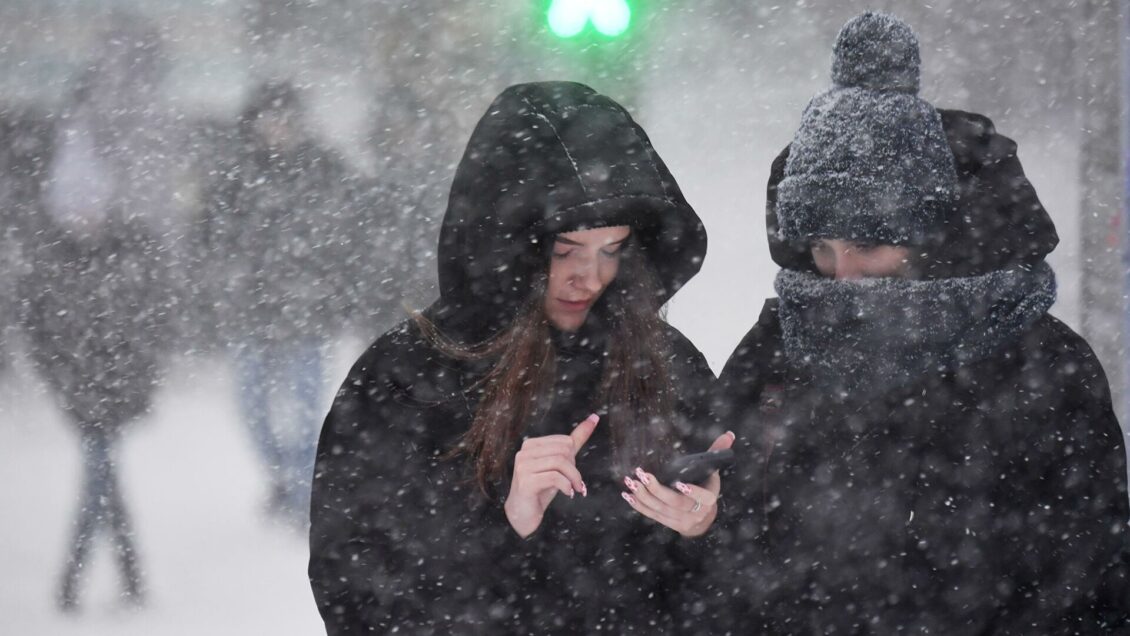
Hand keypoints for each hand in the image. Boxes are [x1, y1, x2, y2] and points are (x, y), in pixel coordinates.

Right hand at [504, 413, 598, 537]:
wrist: (523, 514)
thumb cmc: (541, 487)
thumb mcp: (559, 463)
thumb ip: (575, 441)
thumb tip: (594, 417)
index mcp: (531, 444)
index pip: (564, 442)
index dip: (573, 458)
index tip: (571, 473)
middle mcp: (524, 452)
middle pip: (563, 451)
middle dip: (574, 468)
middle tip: (575, 482)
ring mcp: (522, 467)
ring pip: (560, 463)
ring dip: (574, 478)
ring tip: (575, 488)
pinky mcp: (525, 482)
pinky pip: (554, 477)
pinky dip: (566, 486)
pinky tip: (568, 493)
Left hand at [621, 430, 734, 537]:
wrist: (702, 517)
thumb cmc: (705, 486)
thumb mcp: (712, 471)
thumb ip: (717, 452)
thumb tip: (729, 434)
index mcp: (709, 499)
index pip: (703, 497)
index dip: (693, 492)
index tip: (679, 483)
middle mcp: (696, 513)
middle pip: (675, 503)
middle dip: (657, 490)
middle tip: (642, 475)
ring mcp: (681, 520)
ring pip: (660, 510)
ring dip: (643, 496)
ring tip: (630, 481)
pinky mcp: (668, 523)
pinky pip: (652, 515)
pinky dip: (638, 505)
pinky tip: (627, 495)